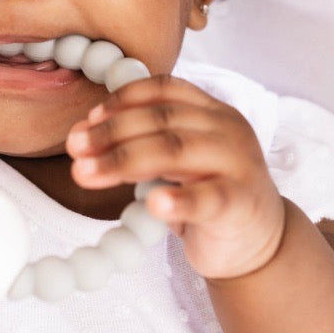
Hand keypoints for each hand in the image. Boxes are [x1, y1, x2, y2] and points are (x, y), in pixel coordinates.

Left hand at [66, 76, 284, 277]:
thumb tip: (82, 136)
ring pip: (176, 150)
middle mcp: (227, 128)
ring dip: (123, 160)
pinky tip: (153, 203)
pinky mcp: (242, 203)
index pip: (165, 89)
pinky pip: (209, 198)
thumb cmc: (207, 196)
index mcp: (211, 111)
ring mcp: (239, 164)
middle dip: (111, 132)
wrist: (258, 243)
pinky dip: (179, 200)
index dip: (123, 99)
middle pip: (162, 119)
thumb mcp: (174, 162)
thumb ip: (141, 144)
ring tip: (85, 173)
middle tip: (75, 149)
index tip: (89, 118)